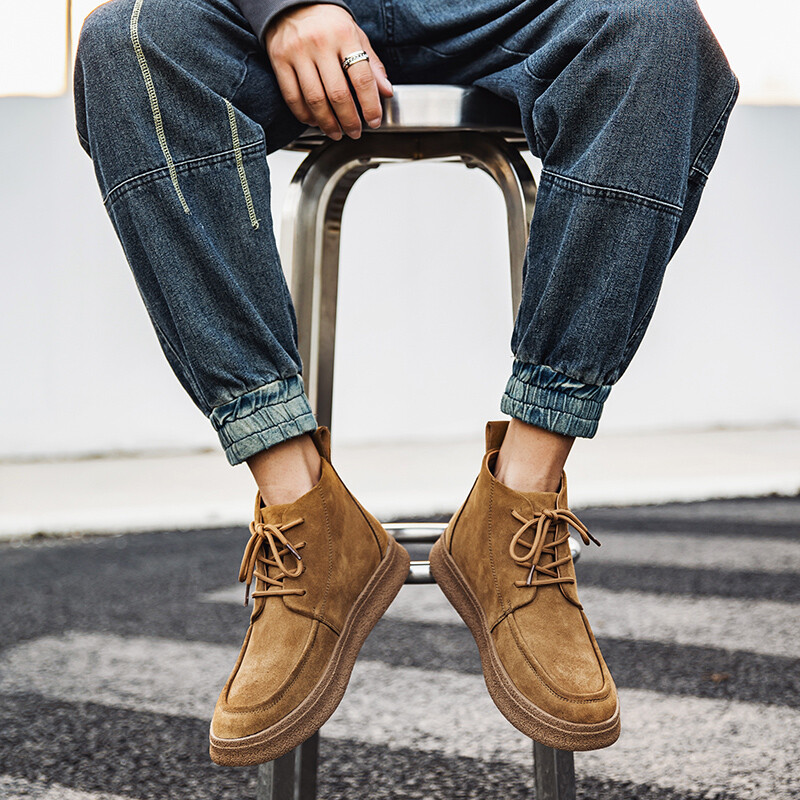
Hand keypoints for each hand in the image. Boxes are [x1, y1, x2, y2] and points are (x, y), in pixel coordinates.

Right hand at [265, 4, 393, 140]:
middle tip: (355, 132)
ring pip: (315, 100)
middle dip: (349, 120)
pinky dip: (304, 115)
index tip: (374, 121)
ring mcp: (297, 52)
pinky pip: (292, 97)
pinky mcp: (279, 60)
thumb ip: (372, 65)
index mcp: (344, 35)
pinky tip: (314, 121)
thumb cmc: (328, 23)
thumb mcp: (355, 36)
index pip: (361, 78)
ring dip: (327, 123)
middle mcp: (320, 43)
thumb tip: (386, 92)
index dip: (370, 105)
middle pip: (338, 94)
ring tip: (336, 132)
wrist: (292, 3)